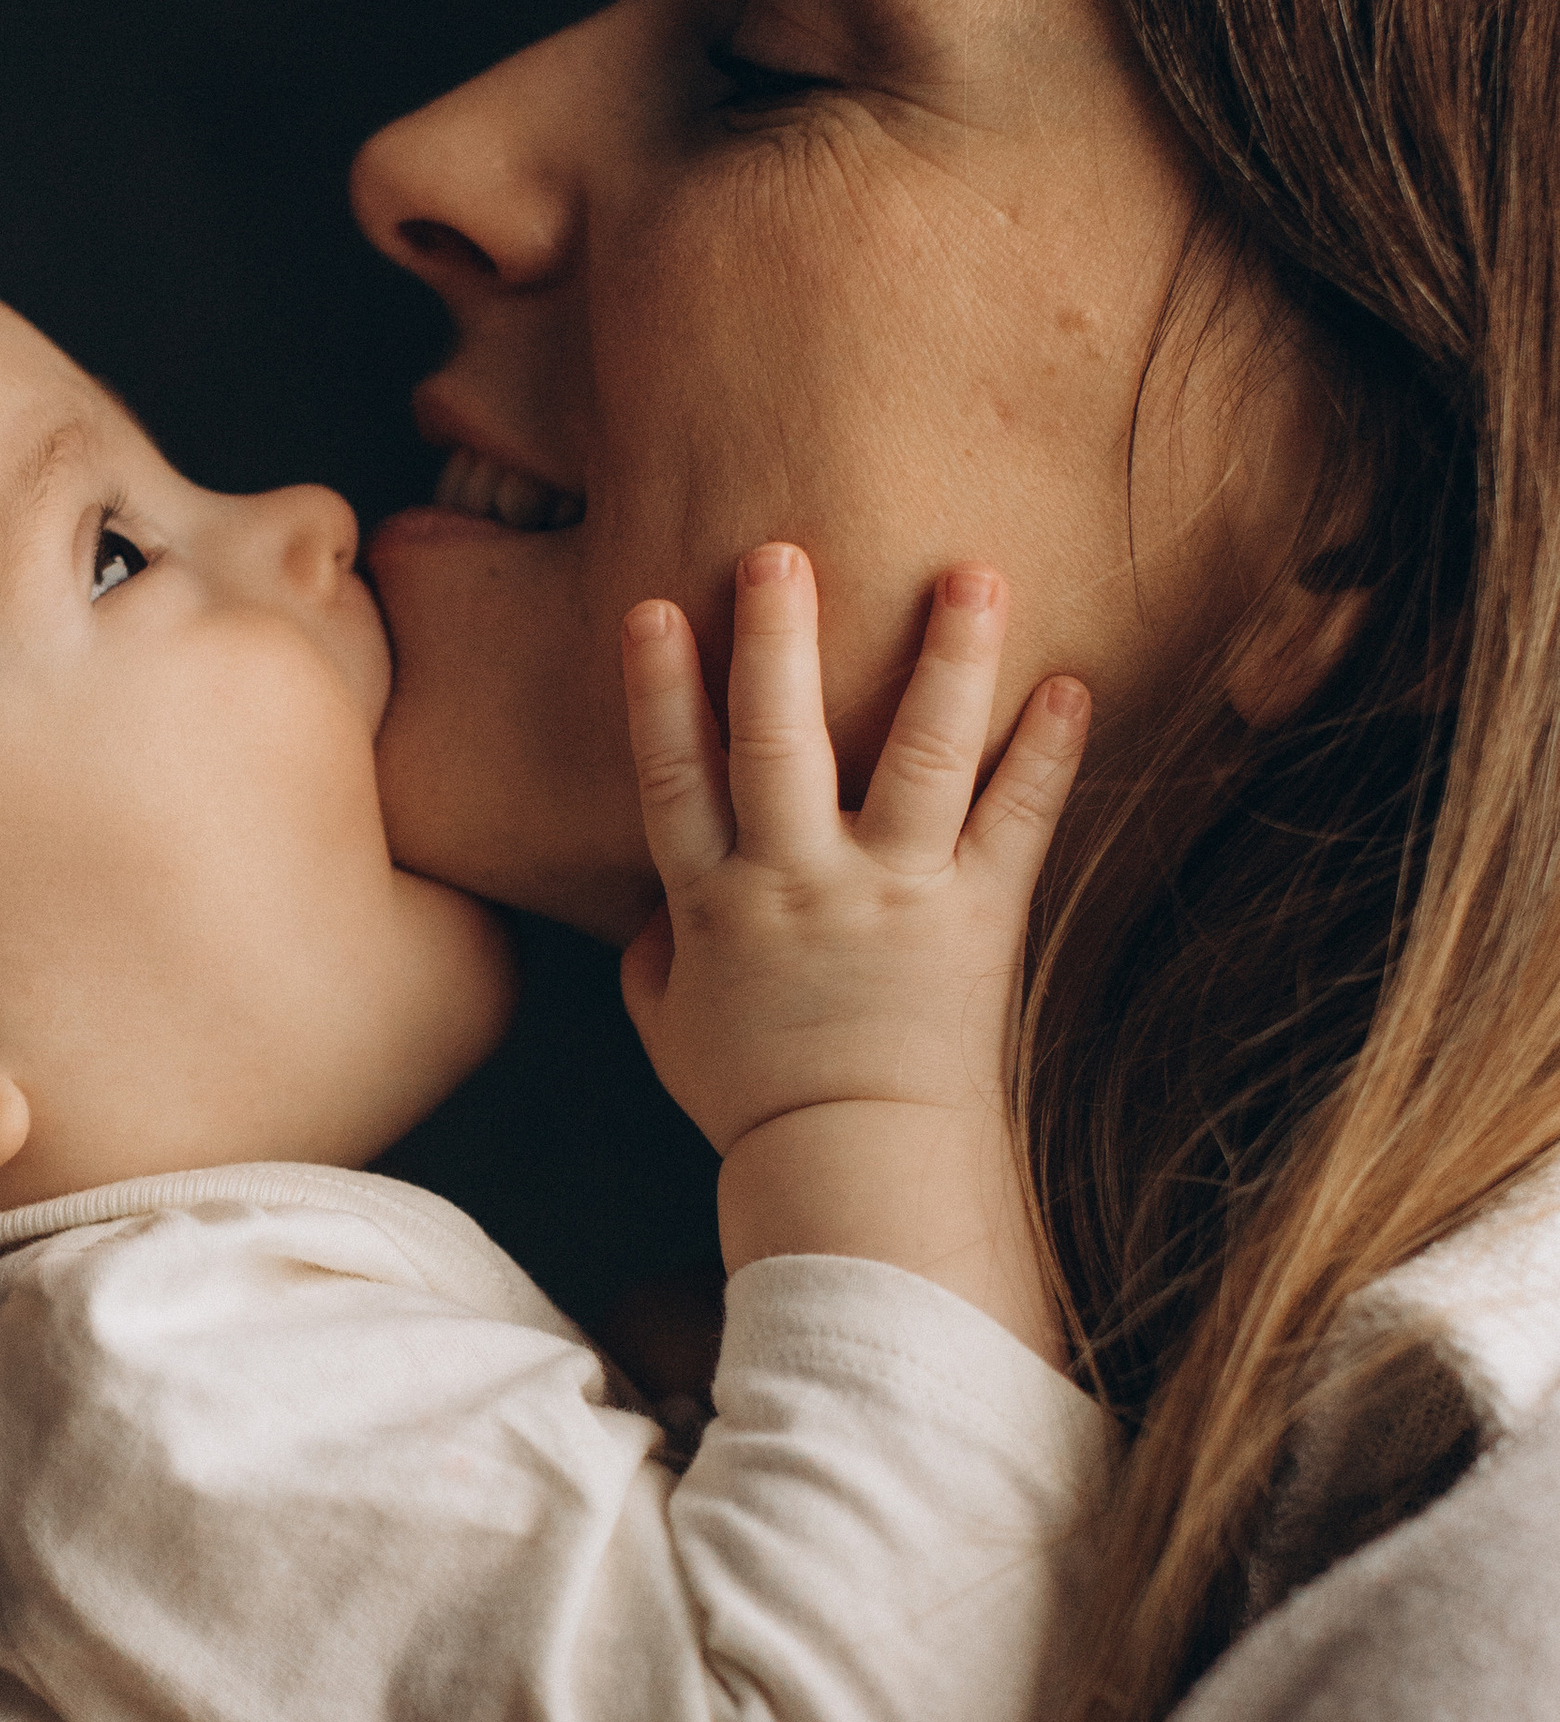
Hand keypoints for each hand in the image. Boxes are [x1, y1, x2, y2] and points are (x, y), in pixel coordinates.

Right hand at [618, 548, 1088, 1361]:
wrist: (857, 1169)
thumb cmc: (756, 1097)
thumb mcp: (667, 1022)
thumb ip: (653, 941)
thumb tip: (657, 885)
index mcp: (715, 904)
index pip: (673, 780)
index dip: (658, 694)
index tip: (651, 609)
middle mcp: (799, 885)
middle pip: (777, 743)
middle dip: (776, 641)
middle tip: (778, 552)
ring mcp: (892, 897)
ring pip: (918, 759)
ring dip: (947, 661)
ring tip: (972, 574)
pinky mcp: (977, 919)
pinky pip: (1018, 824)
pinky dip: (1049, 756)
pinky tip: (1071, 685)